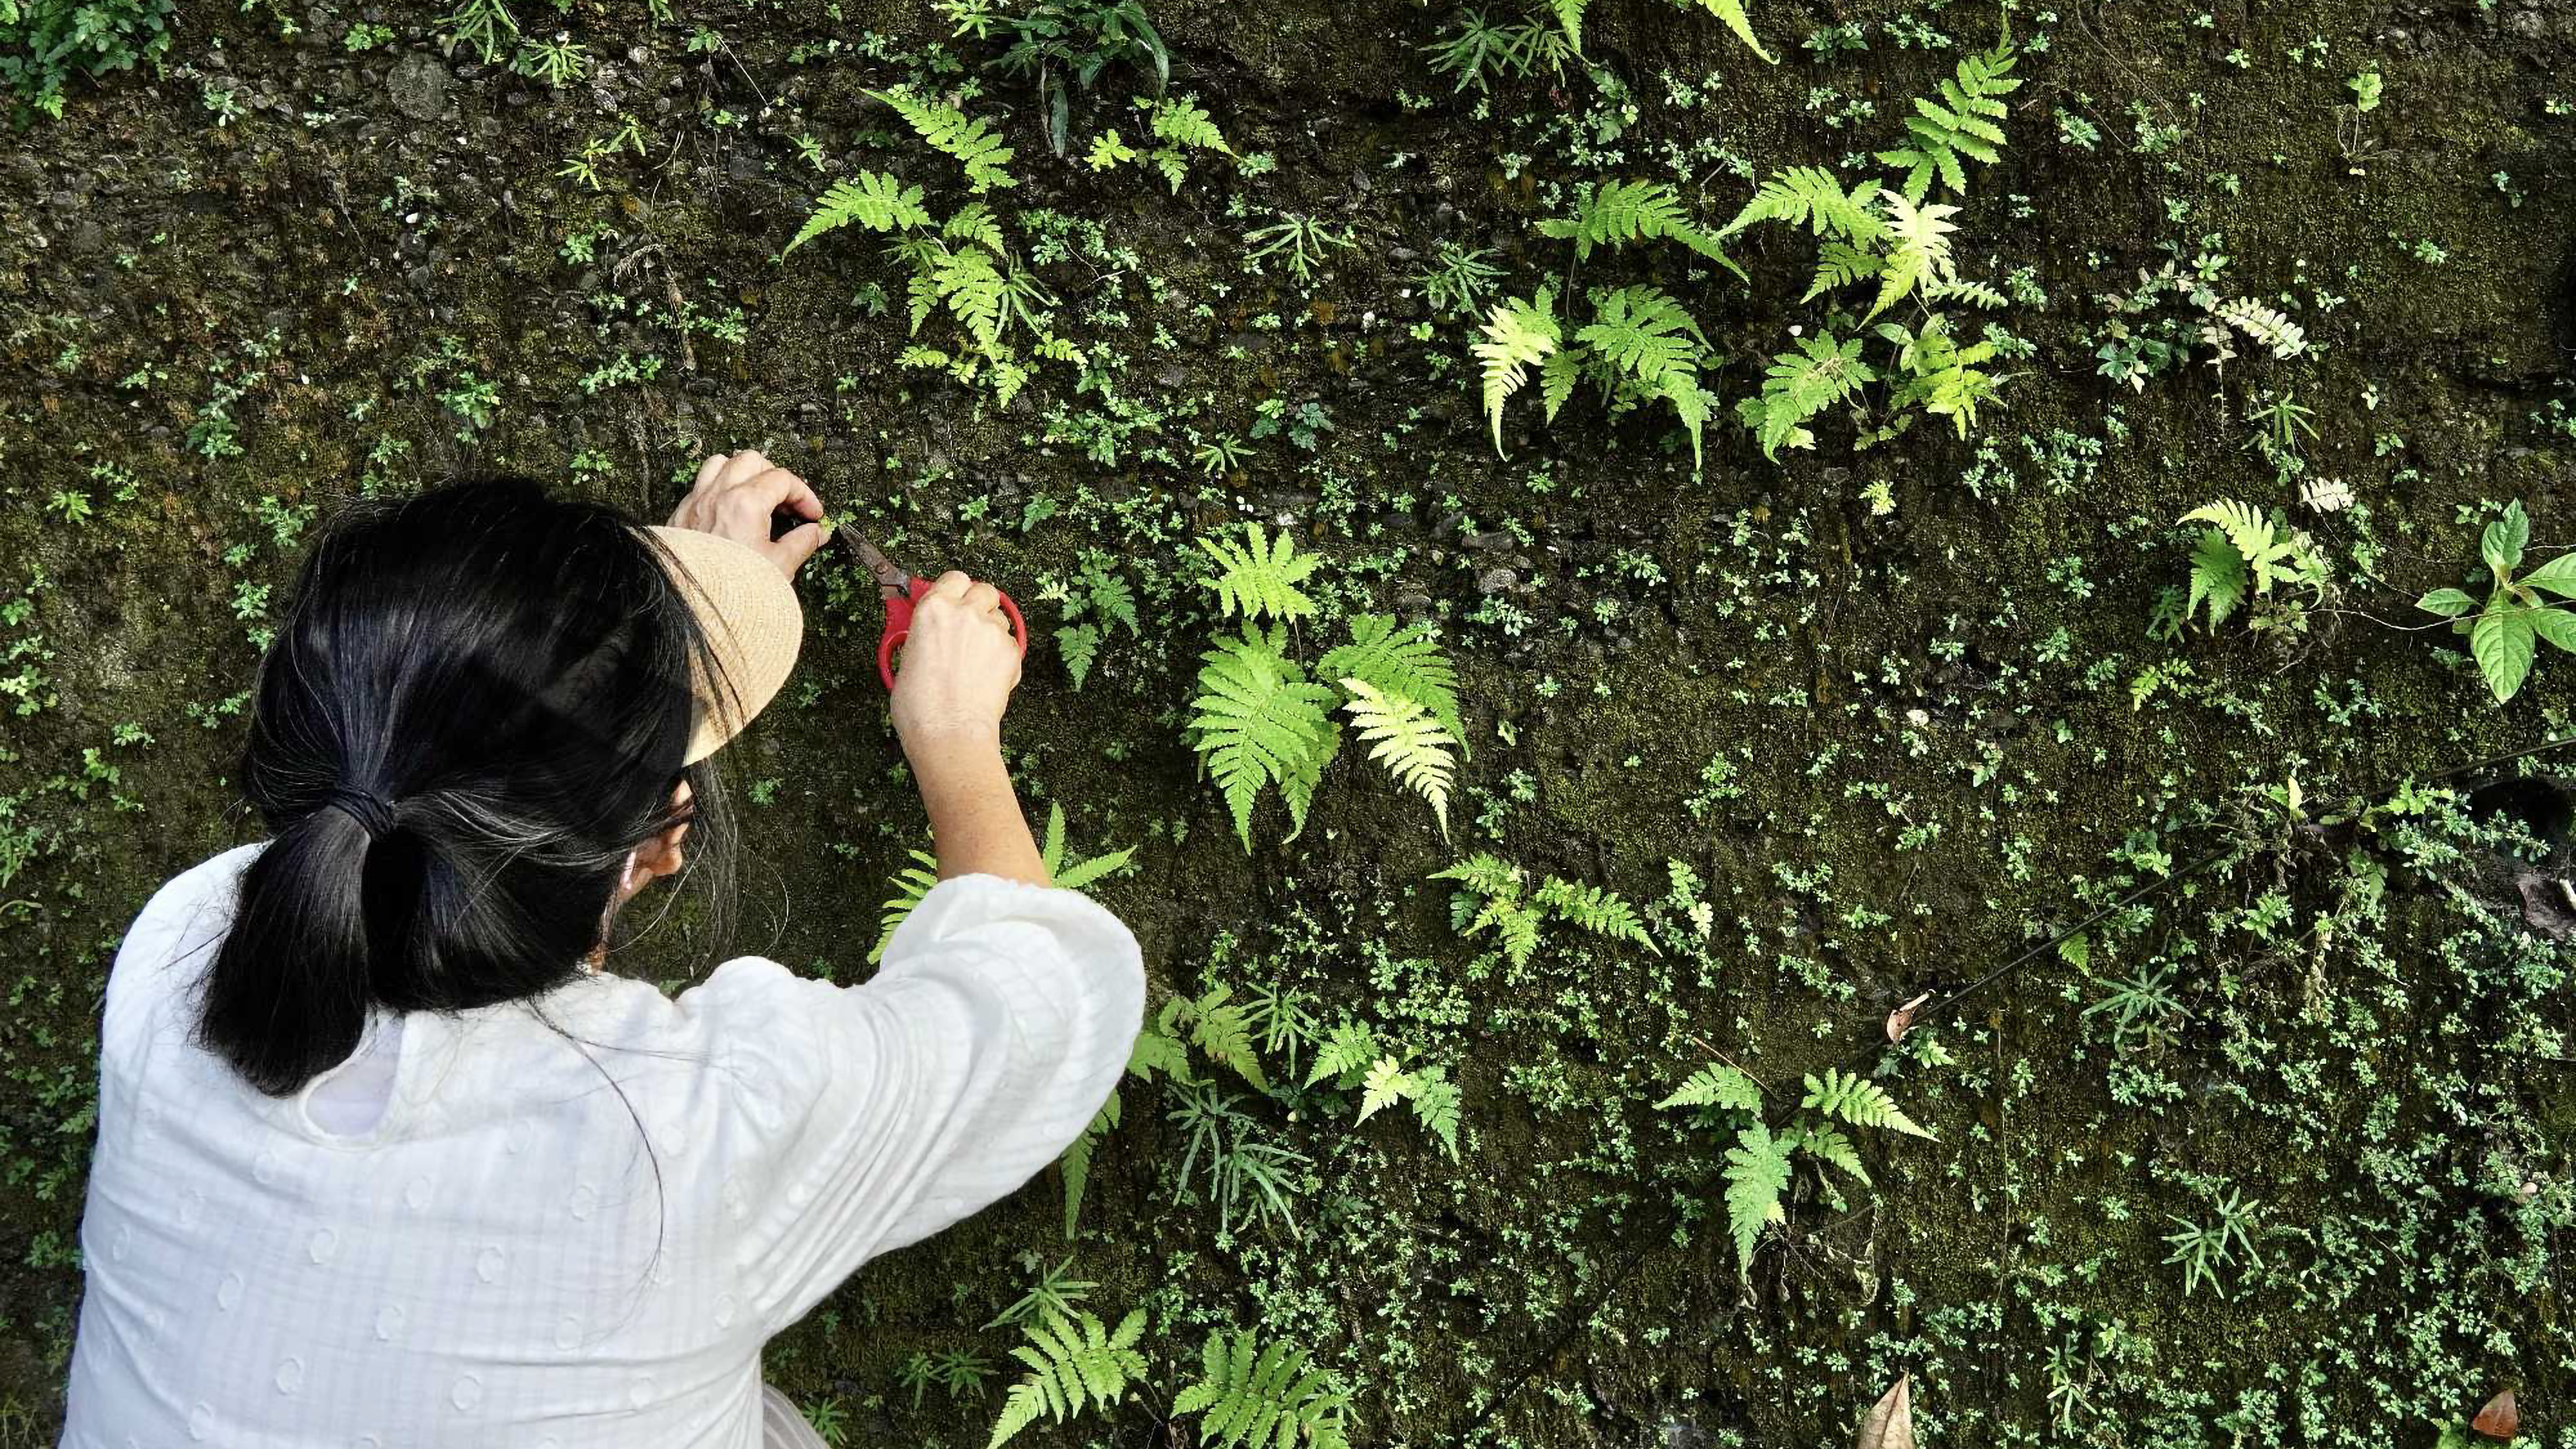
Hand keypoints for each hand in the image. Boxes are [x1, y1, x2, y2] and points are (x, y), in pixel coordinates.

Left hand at [668, 450, 824, 578]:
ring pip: (720, 463)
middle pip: (751, 461)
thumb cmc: (731, 591)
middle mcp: (717, 496)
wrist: (693, 611)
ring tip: (756, 495)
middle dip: (774, 476)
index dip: (804, 494)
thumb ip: (802, 543)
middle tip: (786, 502)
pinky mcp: (681, 515)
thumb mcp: (779, 567)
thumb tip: (815, 533)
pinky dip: (719, 487)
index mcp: (744, 504)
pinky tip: (731, 510)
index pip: (782, 479)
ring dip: (743, 473)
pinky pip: (701, 484)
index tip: (812, 513)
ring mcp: (696, 503)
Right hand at [889, 571, 1020, 759]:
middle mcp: (965, 612)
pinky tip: (987, 676)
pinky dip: (1002, 655)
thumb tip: (930, 631)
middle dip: (979, 605)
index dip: (955, 589)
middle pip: (983, 590)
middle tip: (968, 626)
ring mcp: (991, 630)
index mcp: (933, 609)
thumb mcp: (905, 658)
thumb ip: (923, 634)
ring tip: (975, 659)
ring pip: (999, 617)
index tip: (953, 599)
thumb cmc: (920, 706)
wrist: (949, 732)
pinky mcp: (1011, 650)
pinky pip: (1010, 643)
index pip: (954, 578)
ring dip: (991, 631)